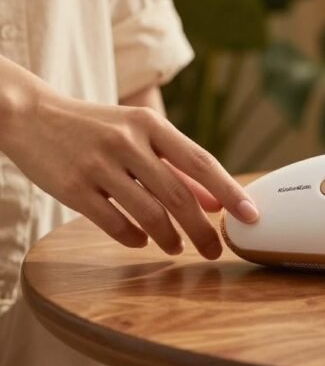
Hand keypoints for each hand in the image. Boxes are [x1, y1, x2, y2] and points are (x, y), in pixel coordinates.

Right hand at [4, 84, 258, 257]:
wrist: (32, 115)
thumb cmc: (95, 127)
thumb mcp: (137, 133)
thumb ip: (175, 165)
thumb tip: (215, 201)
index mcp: (148, 122)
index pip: (199, 161)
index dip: (229, 191)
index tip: (251, 216)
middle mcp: (126, 141)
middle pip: (177, 194)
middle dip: (202, 229)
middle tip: (215, 250)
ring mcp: (98, 165)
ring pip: (148, 213)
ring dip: (169, 237)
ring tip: (177, 247)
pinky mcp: (73, 188)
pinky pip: (114, 224)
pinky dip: (134, 238)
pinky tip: (141, 241)